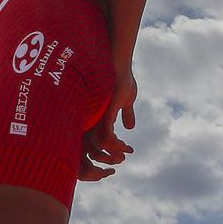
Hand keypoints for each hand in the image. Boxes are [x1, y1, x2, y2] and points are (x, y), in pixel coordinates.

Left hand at [79, 66, 136, 181]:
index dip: (105, 152)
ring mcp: (96, 116)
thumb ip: (126, 114)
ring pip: (100, 144)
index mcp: (94, 117)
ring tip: (126, 153)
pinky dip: (116, 145)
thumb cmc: (121, 78)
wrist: (119, 63)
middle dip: (108, 158)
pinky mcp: (104, 113)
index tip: (121, 154)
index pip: (94, 141)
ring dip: (114, 152)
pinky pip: (106, 136)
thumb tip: (130, 127)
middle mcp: (92, 118)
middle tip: (122, 159)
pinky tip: (125, 146)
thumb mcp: (125, 100)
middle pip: (94, 147)